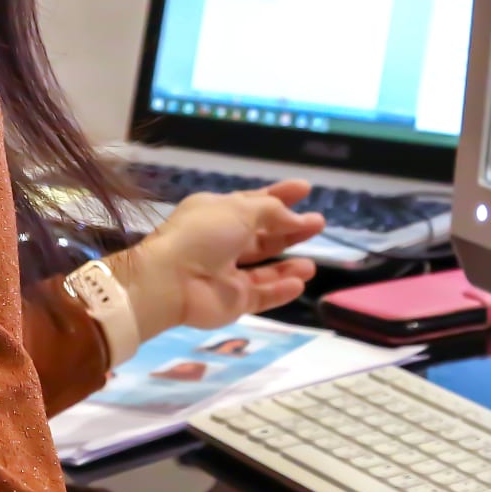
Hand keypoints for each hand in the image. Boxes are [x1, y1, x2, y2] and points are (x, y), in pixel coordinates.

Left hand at [106, 181, 325, 335]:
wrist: (171, 281)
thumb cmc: (202, 235)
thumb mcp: (240, 209)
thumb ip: (273, 212)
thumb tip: (296, 218)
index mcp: (218, 213)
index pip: (254, 202)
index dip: (280, 196)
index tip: (305, 189)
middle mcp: (222, 243)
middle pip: (263, 236)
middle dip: (290, 230)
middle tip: (319, 223)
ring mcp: (227, 275)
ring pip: (264, 270)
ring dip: (288, 265)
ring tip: (312, 264)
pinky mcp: (232, 302)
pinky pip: (262, 296)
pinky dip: (280, 290)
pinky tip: (300, 283)